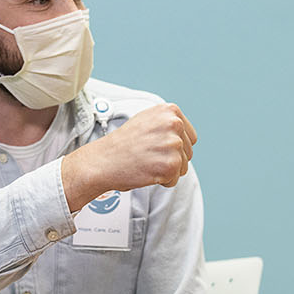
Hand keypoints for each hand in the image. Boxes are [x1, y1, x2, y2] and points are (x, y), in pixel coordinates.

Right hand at [61, 103, 196, 210]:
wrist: (103, 160)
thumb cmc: (123, 144)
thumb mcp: (146, 121)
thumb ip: (167, 124)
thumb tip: (184, 134)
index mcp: (170, 111)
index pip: (190, 137)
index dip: (174, 147)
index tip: (155, 147)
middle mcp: (174, 124)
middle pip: (188, 153)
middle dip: (171, 159)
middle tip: (147, 156)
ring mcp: (173, 144)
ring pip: (182, 167)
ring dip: (166, 171)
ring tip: (146, 162)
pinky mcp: (170, 164)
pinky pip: (174, 180)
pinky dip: (161, 182)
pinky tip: (146, 171)